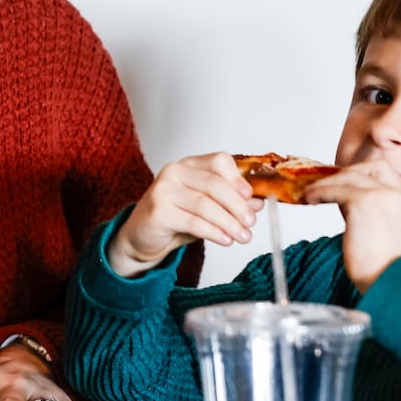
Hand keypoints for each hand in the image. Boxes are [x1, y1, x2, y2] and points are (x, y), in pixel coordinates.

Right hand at [107, 152, 261, 276]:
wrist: (143, 236)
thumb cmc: (175, 217)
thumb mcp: (206, 207)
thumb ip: (230, 202)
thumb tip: (257, 203)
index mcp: (189, 165)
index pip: (219, 161)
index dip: (238, 179)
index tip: (252, 196)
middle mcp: (174, 172)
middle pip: (214, 185)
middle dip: (237, 206)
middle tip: (251, 222)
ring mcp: (163, 190)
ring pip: (206, 205)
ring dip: (229, 223)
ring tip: (242, 236)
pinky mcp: (158, 211)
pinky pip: (194, 222)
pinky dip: (213, 232)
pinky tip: (224, 239)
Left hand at [304, 158, 400, 289]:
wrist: (390, 282)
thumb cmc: (385, 269)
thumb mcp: (388, 233)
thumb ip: (375, 213)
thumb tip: (345, 200)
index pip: (387, 173)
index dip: (363, 174)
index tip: (344, 182)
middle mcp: (400, 194)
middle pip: (370, 167)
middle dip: (346, 173)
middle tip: (327, 185)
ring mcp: (383, 195)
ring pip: (349, 176)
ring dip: (327, 183)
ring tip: (310, 193)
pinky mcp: (363, 202)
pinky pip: (335, 189)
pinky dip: (319, 192)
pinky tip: (310, 199)